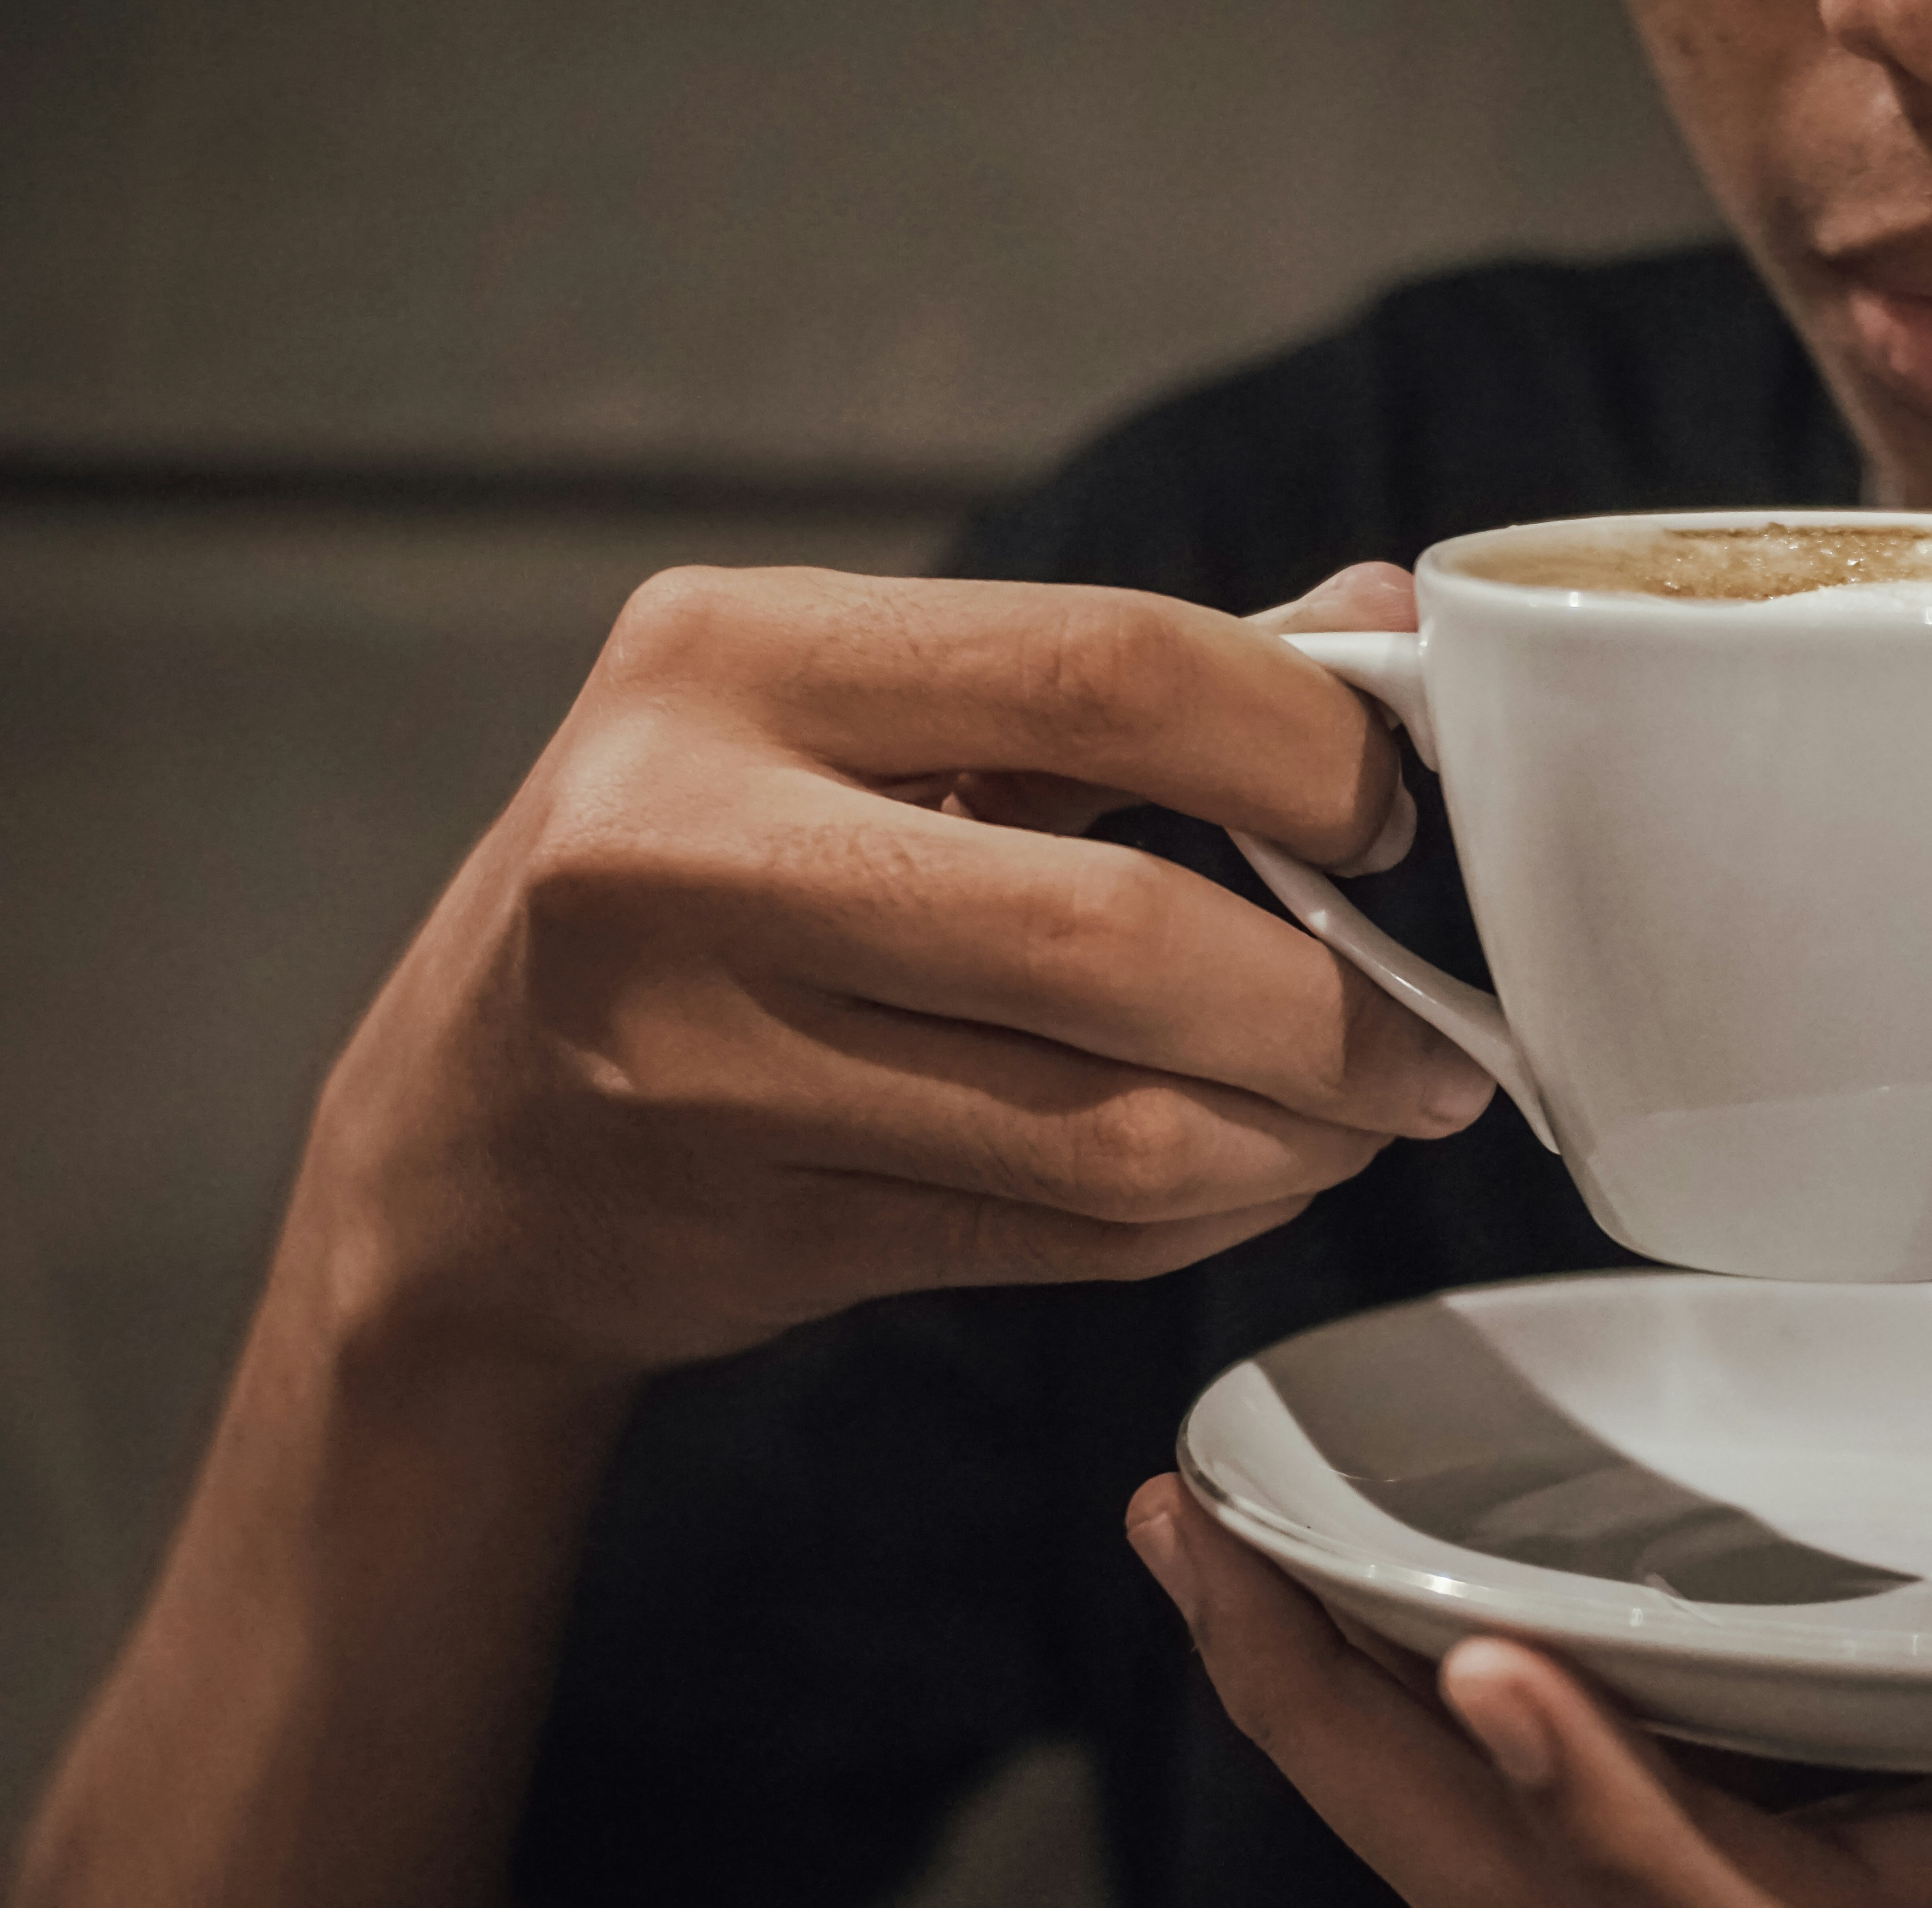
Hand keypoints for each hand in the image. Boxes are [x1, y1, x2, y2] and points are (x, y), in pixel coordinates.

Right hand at [280, 562, 1488, 1380]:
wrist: (463, 1146)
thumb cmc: (707, 880)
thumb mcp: (860, 724)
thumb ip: (1122, 679)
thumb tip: (1388, 619)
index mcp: (735, 653)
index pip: (1111, 661)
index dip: (1308, 750)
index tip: (1395, 820)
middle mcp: (682, 841)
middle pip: (1120, 929)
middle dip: (1335, 1004)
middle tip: (1440, 1040)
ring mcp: (699, 1055)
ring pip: (1111, 1125)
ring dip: (1297, 1136)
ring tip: (1369, 1117)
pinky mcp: (753, 1232)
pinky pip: (1068, 1236)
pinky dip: (1206, 1214)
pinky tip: (1254, 1175)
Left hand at [1126, 1475, 1931, 1907]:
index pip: (1744, 1903)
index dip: (1602, 1801)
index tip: (1474, 1659)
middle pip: (1531, 1898)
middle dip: (1337, 1733)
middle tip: (1187, 1533)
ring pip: (1524, 1877)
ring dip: (1352, 1724)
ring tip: (1221, 1551)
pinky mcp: (1854, 1898)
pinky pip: (1602, 1833)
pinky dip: (1468, 1734)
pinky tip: (1419, 1619)